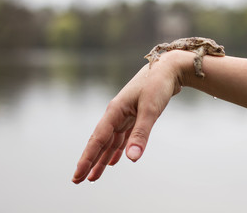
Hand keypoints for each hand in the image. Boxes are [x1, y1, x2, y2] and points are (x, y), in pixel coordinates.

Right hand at [72, 51, 187, 183]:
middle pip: (100, 141)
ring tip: (94, 176)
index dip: (87, 158)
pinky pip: (122, 136)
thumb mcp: (150, 110)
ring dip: (103, 158)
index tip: (77, 175)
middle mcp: (116, 113)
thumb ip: (140, 134)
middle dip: (90, 161)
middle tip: (79, 180)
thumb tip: (132, 159)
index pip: (97, 139)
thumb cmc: (158, 85)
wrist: (169, 67)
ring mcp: (125, 114)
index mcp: (115, 111)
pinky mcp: (135, 115)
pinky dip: (118, 149)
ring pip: (111, 141)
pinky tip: (116, 160)